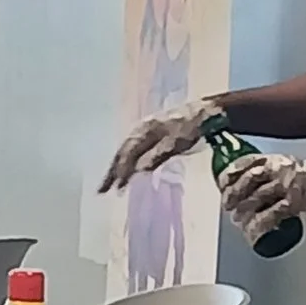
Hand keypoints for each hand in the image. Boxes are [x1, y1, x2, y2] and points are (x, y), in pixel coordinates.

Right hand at [100, 100, 216, 192]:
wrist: (204, 113)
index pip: (128, 153)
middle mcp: (140, 130)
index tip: (117, 188)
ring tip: (109, 185)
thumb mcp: (175, 143)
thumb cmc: (190, 128)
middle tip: (101, 190)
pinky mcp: (152, 135)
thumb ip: (156, 156)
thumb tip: (138, 170)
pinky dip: (127, 162)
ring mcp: (145, 131)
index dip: (121, 171)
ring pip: (126, 152)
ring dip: (117, 168)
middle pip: (122, 153)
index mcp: (144, 130)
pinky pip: (134, 150)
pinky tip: (127, 171)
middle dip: (112, 172)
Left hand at [220, 153, 305, 234]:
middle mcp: (281, 169)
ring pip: (256, 198)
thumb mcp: (293, 168)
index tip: (222, 181)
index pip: (248, 161)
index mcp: (279, 159)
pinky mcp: (296, 202)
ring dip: (243, 211)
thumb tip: (252, 185)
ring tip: (238, 220)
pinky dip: (259, 224)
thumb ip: (274, 172)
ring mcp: (288, 185)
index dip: (231, 172)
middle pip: (247, 180)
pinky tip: (253, 231)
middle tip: (227, 205)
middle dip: (233, 193)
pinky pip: (271, 214)